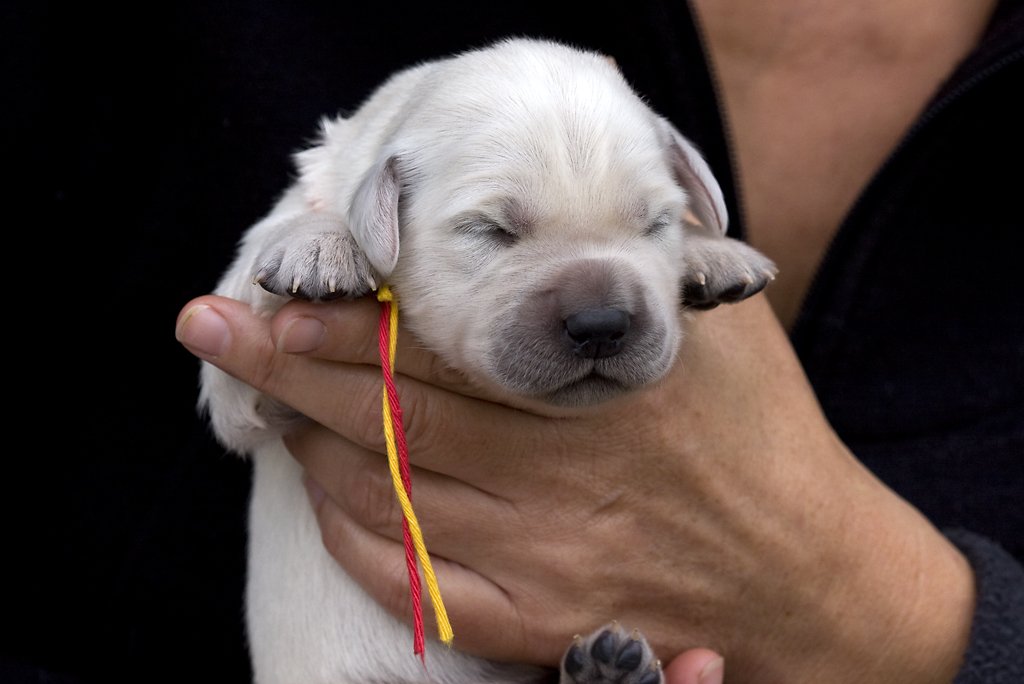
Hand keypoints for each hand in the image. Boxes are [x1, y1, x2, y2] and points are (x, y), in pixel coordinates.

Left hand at [177, 293, 974, 682]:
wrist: (810, 575)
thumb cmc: (766, 441)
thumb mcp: (727, 334)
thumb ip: (648, 277)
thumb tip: (583, 223)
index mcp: (600, 394)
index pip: (442, 350)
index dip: (348, 322)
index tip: (282, 291)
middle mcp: (559, 479)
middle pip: (390, 416)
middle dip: (286, 367)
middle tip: (215, 327)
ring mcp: (541, 561)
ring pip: (387, 495)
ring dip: (310, 443)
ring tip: (261, 399)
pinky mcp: (537, 622)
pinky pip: (412, 582)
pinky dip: (352, 533)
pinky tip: (324, 490)